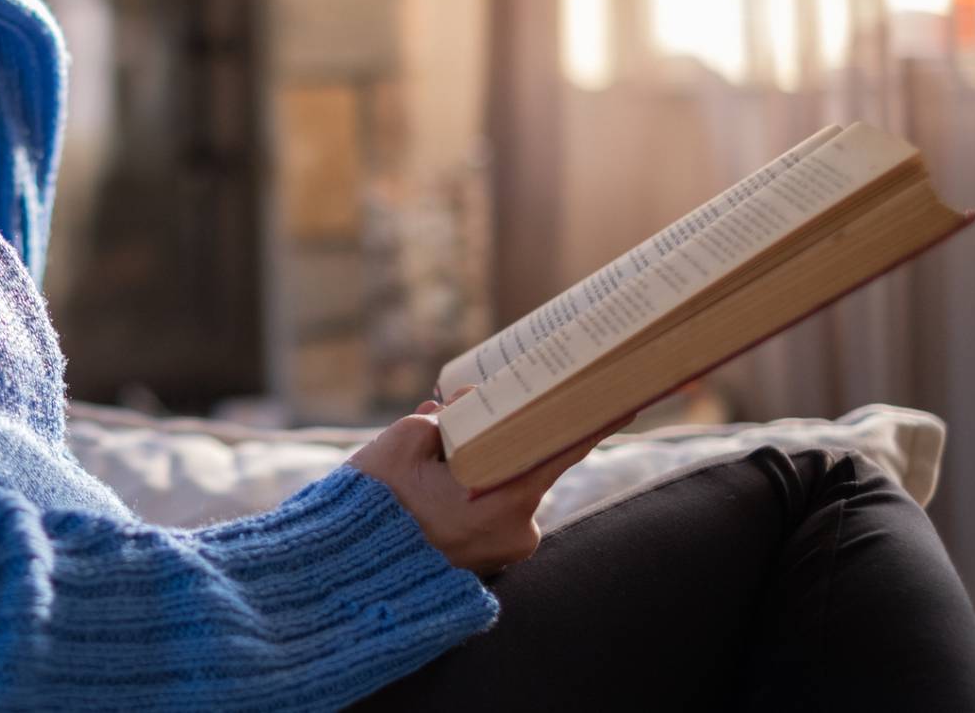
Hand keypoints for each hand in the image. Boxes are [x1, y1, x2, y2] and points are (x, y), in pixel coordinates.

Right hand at [348, 388, 631, 575]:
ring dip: (478, 468)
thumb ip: (443, 416)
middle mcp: (518, 530)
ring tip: (425, 467)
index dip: (592, 422)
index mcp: (506, 499)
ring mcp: (506, 550)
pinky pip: (490, 512)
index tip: (624, 400)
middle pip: (525, 465)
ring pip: (503, 489)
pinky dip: (469, 494)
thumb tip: (464, 404)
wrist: (350, 575)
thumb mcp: (402, 442)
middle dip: (497, 438)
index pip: (562, 450)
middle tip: (454, 422)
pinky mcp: (489, 561)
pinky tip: (429, 491)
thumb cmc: (374, 508)